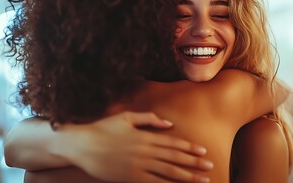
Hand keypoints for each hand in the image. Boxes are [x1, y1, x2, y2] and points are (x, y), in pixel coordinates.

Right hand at [56, 111, 212, 182]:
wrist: (82, 144)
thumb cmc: (103, 128)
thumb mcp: (127, 116)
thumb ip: (149, 118)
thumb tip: (169, 123)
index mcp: (146, 136)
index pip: (174, 143)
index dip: (190, 148)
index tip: (203, 151)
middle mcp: (146, 151)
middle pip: (176, 158)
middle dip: (194, 163)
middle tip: (210, 166)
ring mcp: (139, 165)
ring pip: (169, 172)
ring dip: (187, 176)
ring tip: (202, 180)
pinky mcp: (131, 177)